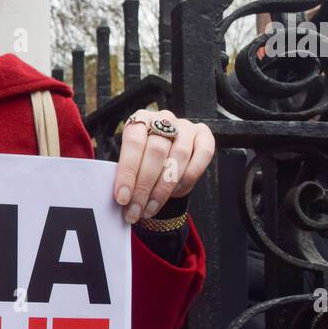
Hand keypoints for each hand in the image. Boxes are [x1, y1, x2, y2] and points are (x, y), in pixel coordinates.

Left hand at [113, 109, 213, 224]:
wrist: (168, 156)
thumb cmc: (145, 160)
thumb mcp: (132, 163)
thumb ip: (127, 174)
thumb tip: (122, 199)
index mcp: (140, 120)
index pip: (133, 142)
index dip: (127, 172)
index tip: (122, 197)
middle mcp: (164, 118)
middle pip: (156, 151)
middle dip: (144, 186)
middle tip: (136, 210)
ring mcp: (186, 126)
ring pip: (178, 157)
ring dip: (164, 188)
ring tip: (151, 208)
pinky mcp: (204, 135)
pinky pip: (202, 156)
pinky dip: (188, 178)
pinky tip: (175, 193)